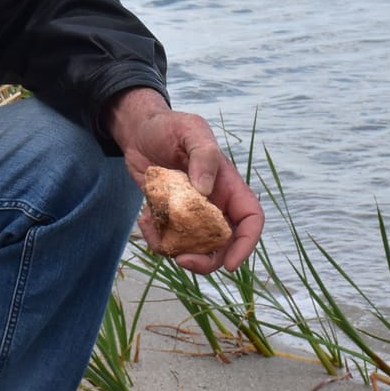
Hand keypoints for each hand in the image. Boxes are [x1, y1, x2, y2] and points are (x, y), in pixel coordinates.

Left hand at [104, 88, 263, 273]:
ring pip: (196, 248)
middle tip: (183, 260)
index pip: (250, 219)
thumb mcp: (190, 130)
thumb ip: (203, 156)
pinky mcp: (169, 218)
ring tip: (152, 231)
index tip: (230, 263)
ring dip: (176, 251)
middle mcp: (214, 204)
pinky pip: (169, 240)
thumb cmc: (169, 126)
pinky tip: (144, 220)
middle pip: (224, 244)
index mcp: (228, 186)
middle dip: (207, 260)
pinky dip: (156, 239)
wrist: (139, 131)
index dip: (246, 244)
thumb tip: (206, 191)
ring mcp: (191, 213)